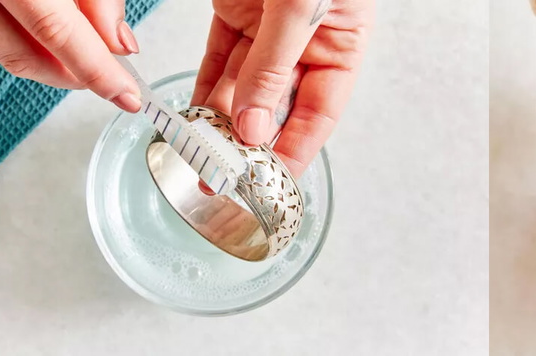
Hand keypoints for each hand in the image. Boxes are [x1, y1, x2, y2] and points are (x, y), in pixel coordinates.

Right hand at [0, 0, 142, 111]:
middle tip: (112, 80)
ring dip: (50, 66)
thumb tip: (119, 44)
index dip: (96, 70)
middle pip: (23, 56)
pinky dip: (26, 46)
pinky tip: (54, 44)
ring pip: (3, 51)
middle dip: (74, 76)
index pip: (56, 32)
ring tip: (88, 61)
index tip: (127, 95)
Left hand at [190, 0, 372, 176]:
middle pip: (275, 106)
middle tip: (227, 172)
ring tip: (204, 151)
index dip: (295, 150)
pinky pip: (218, 58)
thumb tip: (251, 124)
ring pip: (241, 86)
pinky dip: (204, 87)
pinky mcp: (234, 12)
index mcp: (340, 46)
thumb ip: (273, 64)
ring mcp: (267, 30)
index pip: (317, 114)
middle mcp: (305, 44)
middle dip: (251, 140)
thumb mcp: (301, 9)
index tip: (271, 181)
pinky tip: (194, 116)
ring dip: (221, 119)